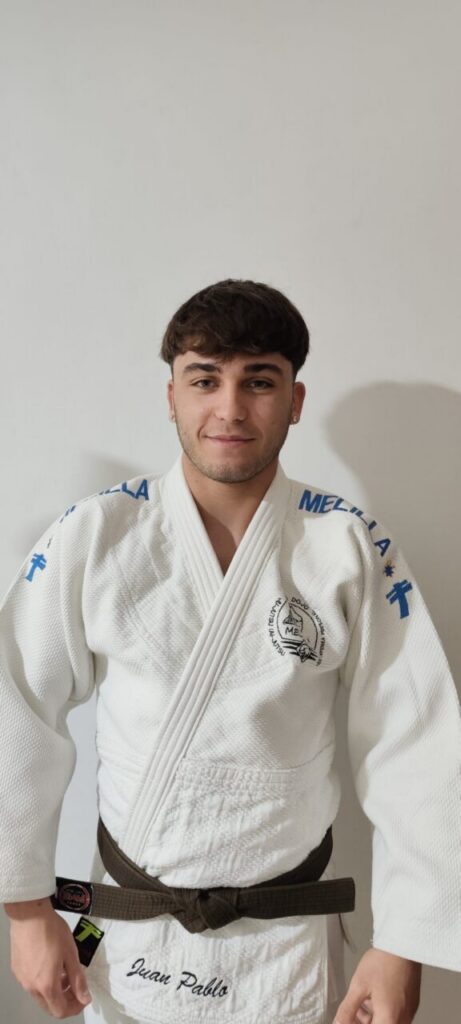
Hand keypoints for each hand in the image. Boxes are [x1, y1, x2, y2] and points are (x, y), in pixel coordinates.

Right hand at [6, 897, 91, 1017]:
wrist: (29, 914)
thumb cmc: (50, 930)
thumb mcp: (71, 954)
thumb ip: (78, 979)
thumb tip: (84, 997)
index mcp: (46, 985)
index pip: (61, 1011)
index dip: (75, 1007)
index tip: (83, 997)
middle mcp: (31, 986)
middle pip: (50, 1006)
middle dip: (65, 1000)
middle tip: (75, 986)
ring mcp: (22, 978)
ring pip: (40, 995)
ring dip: (54, 990)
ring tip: (64, 972)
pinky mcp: (17, 969)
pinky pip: (31, 983)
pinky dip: (43, 981)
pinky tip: (51, 964)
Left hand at [333, 947, 420, 1023]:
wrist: (402, 945)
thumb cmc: (383, 963)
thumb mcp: (358, 986)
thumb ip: (347, 1009)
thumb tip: (338, 1022)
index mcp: (389, 1020)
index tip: (348, 1020)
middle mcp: (402, 1019)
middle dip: (363, 1021)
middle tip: (352, 1012)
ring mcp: (409, 1011)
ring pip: (387, 1021)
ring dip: (372, 1016)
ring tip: (360, 1002)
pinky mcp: (411, 1003)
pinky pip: (395, 1014)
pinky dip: (382, 1010)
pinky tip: (373, 997)